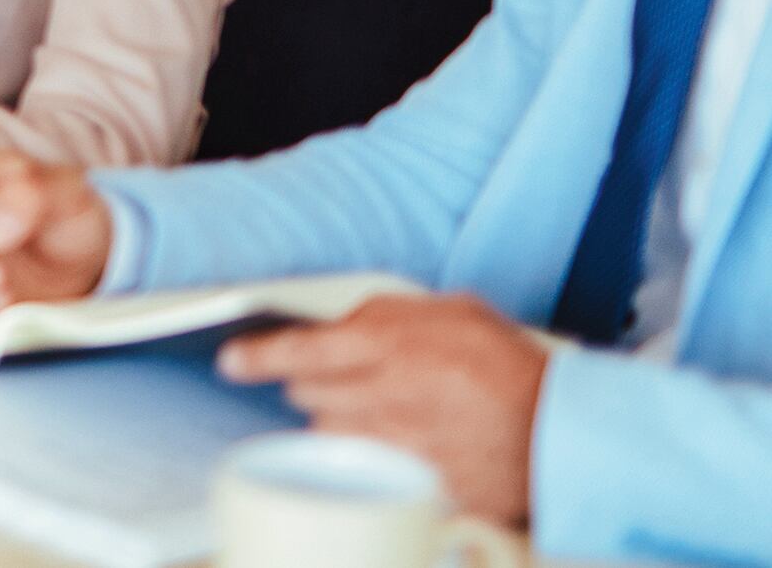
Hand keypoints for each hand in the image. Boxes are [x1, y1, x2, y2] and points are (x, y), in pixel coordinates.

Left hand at [219, 296, 544, 528]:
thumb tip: (341, 322)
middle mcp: (385, 397)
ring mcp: (398, 445)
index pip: (299, 351)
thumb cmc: (511, 367)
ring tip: (378, 412)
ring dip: (338, 423)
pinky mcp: (414, 485)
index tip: (232, 362)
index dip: (258, 357)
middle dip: (313, 387)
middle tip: (346, 382)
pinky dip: (370, 457)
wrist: (565, 431)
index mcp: (390, 346)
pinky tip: (396, 445)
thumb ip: (388, 314)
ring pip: (329, 434)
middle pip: (307, 395)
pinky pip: (365, 469)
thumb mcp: (452, 312)